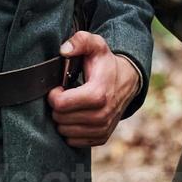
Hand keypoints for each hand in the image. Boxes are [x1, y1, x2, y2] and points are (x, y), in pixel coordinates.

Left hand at [47, 31, 139, 147]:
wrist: (127, 81)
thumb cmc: (106, 63)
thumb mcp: (96, 45)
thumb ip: (80, 41)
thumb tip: (64, 50)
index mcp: (97, 94)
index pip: (60, 104)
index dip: (54, 94)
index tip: (59, 87)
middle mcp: (102, 115)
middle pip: (60, 119)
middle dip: (58, 106)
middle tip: (66, 94)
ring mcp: (102, 128)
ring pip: (65, 132)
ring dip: (63, 118)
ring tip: (72, 104)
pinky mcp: (101, 137)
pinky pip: (73, 141)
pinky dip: (71, 129)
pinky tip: (77, 115)